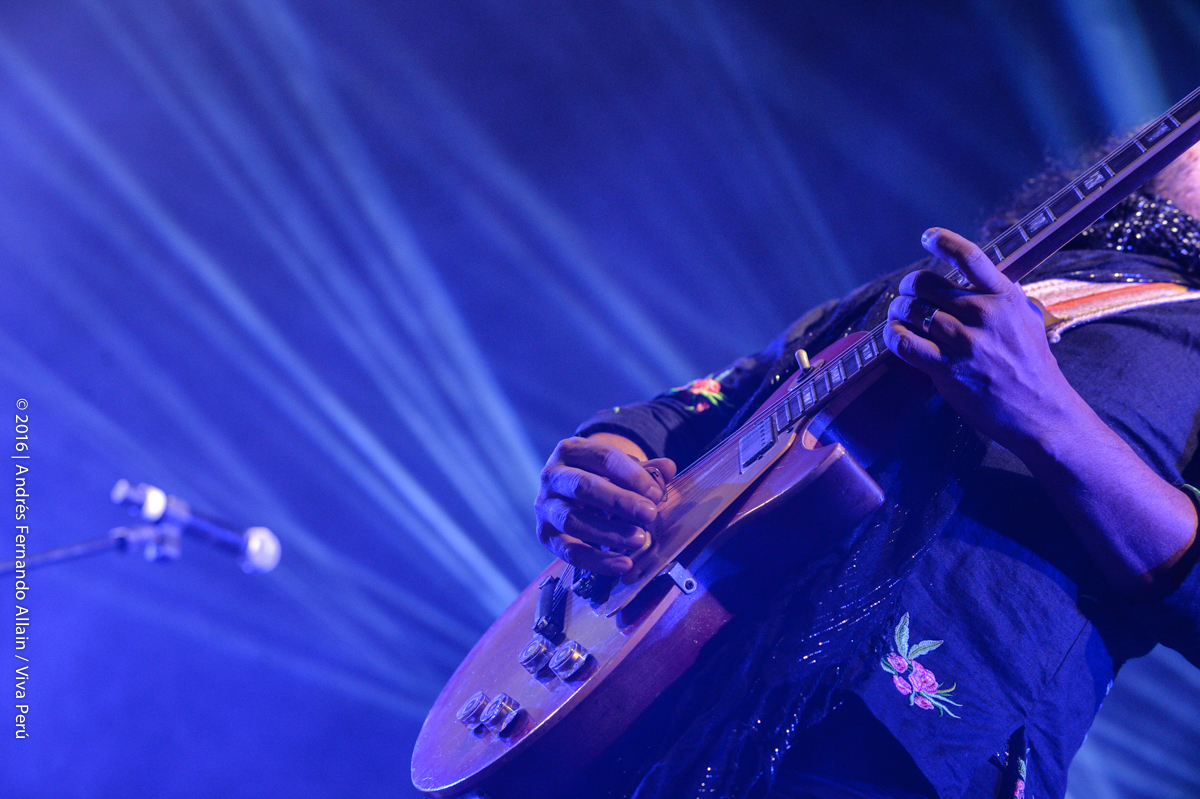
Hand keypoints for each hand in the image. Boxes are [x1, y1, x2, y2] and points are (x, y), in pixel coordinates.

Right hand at [535, 434, 676, 574]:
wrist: (570, 494)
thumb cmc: (600, 478)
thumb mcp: (621, 469)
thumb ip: (645, 470)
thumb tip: (668, 468)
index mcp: (571, 450)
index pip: (602, 457)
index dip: (631, 475)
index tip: (656, 492)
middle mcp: (552, 476)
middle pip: (583, 487)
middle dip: (619, 501)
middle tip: (650, 513)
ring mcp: (545, 506)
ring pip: (573, 520)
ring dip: (609, 532)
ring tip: (639, 539)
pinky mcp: (545, 535)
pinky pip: (569, 551)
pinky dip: (597, 560)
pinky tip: (623, 563)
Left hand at [883, 227, 1073, 456]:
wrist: (1041, 412)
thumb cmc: (1034, 366)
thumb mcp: (1029, 320)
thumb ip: (1006, 297)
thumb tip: (987, 276)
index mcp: (1005, 297)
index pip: (970, 257)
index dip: (943, 241)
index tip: (927, 237)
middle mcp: (984, 314)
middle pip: (925, 283)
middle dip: (908, 287)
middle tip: (907, 295)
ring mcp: (964, 342)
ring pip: (910, 311)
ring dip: (897, 312)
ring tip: (899, 317)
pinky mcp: (947, 369)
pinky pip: (904, 343)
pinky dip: (893, 336)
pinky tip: (896, 336)